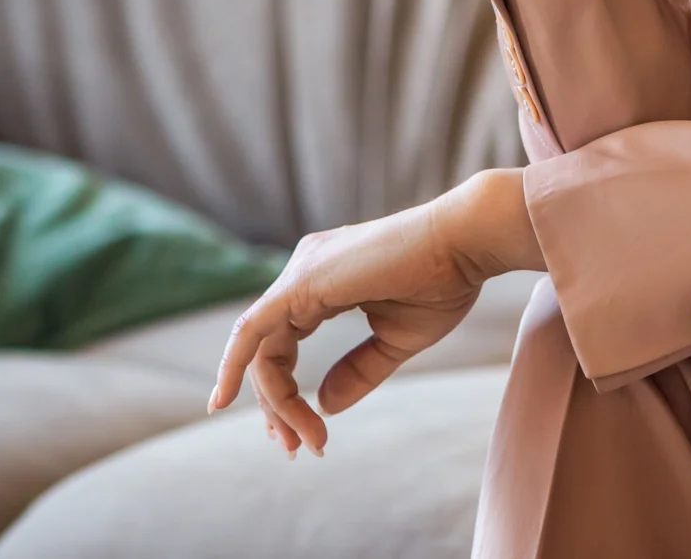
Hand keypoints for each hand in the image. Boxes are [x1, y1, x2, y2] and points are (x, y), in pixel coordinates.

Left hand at [209, 169, 542, 456]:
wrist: (466, 242)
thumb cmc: (443, 282)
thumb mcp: (395, 339)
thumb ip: (358, 370)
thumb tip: (325, 405)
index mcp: (321, 283)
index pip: (283, 345)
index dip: (288, 394)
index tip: (311, 437)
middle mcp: (303, 272)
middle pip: (266, 352)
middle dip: (278, 406)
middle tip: (297, 449)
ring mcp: (300, 272)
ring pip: (261, 349)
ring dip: (275, 401)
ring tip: (299, 441)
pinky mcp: (303, 281)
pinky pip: (253, 329)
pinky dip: (235, 364)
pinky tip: (224, 398)